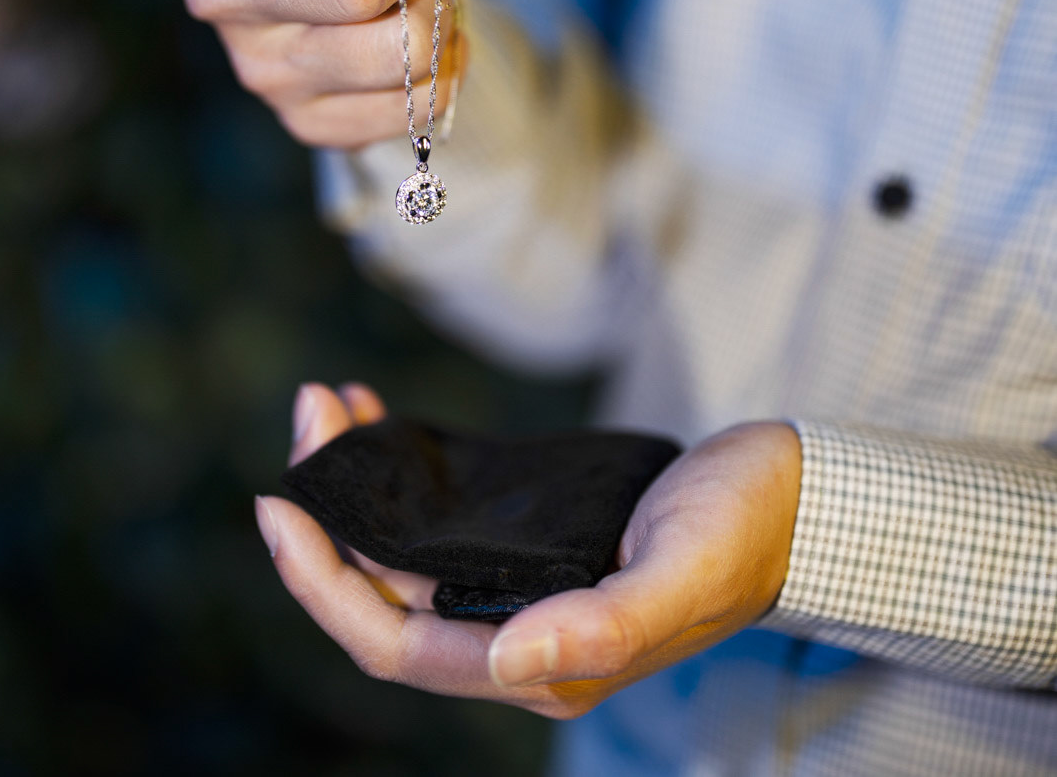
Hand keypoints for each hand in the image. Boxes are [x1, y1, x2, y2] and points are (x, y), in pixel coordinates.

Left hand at [257, 390, 802, 718]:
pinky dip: (398, 467)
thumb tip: (506, 662)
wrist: (786, 495)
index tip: (278, 505)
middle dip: (328, 510)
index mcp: (540, 663)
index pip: (394, 643)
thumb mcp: (682, 572)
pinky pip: (437, 514)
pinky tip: (380, 414)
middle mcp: (514, 633)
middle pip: (382, 590)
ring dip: (356, 480)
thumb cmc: (742, 533)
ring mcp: (516, 584)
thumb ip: (603, 628)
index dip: (324, 585)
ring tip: (330, 401)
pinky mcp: (526, 535)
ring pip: (401, 548)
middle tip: (309, 413)